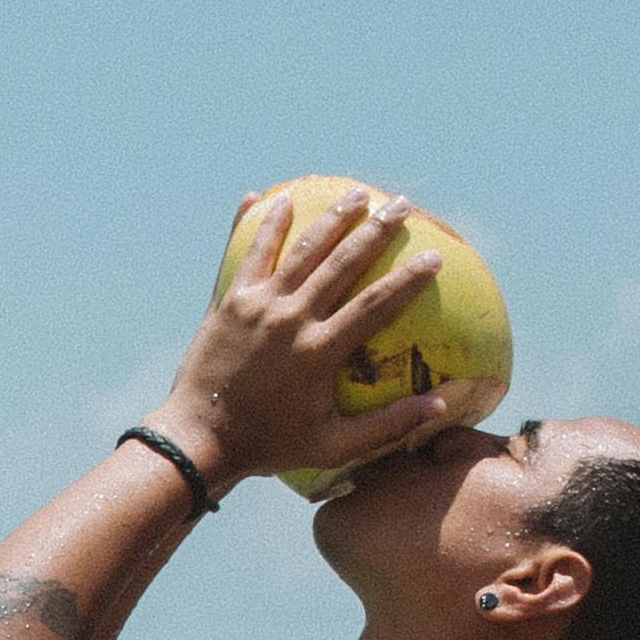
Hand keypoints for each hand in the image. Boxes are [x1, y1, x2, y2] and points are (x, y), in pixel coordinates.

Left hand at [153, 187, 452, 492]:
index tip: (433, 257)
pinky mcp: (230, 301)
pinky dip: (262, 223)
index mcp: (319, 352)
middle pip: (341, 262)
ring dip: (330, 216)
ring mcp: (257, 305)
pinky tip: (273, 196)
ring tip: (355, 193)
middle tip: (399, 204)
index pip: (375, 305)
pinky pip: (250, 253)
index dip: (407, 279)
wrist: (199, 439)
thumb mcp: (332, 446)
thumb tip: (439, 405)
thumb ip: (386, 426)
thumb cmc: (270, 446)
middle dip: (375, 229)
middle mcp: (291, 319)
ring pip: (300, 248)